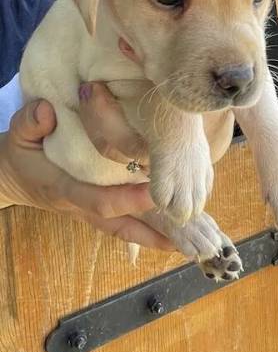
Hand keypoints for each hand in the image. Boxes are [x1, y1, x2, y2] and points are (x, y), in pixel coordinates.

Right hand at [0, 99, 170, 249]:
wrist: (11, 175)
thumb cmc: (21, 151)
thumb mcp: (18, 133)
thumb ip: (29, 123)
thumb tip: (47, 111)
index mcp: (63, 187)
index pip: (96, 199)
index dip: (125, 200)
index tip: (153, 192)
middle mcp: (79, 205)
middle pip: (116, 222)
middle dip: (149, 224)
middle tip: (182, 219)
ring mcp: (88, 211)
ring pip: (123, 230)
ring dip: (153, 237)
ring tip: (186, 241)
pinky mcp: (95, 210)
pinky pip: (123, 226)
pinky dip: (146, 232)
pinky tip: (171, 236)